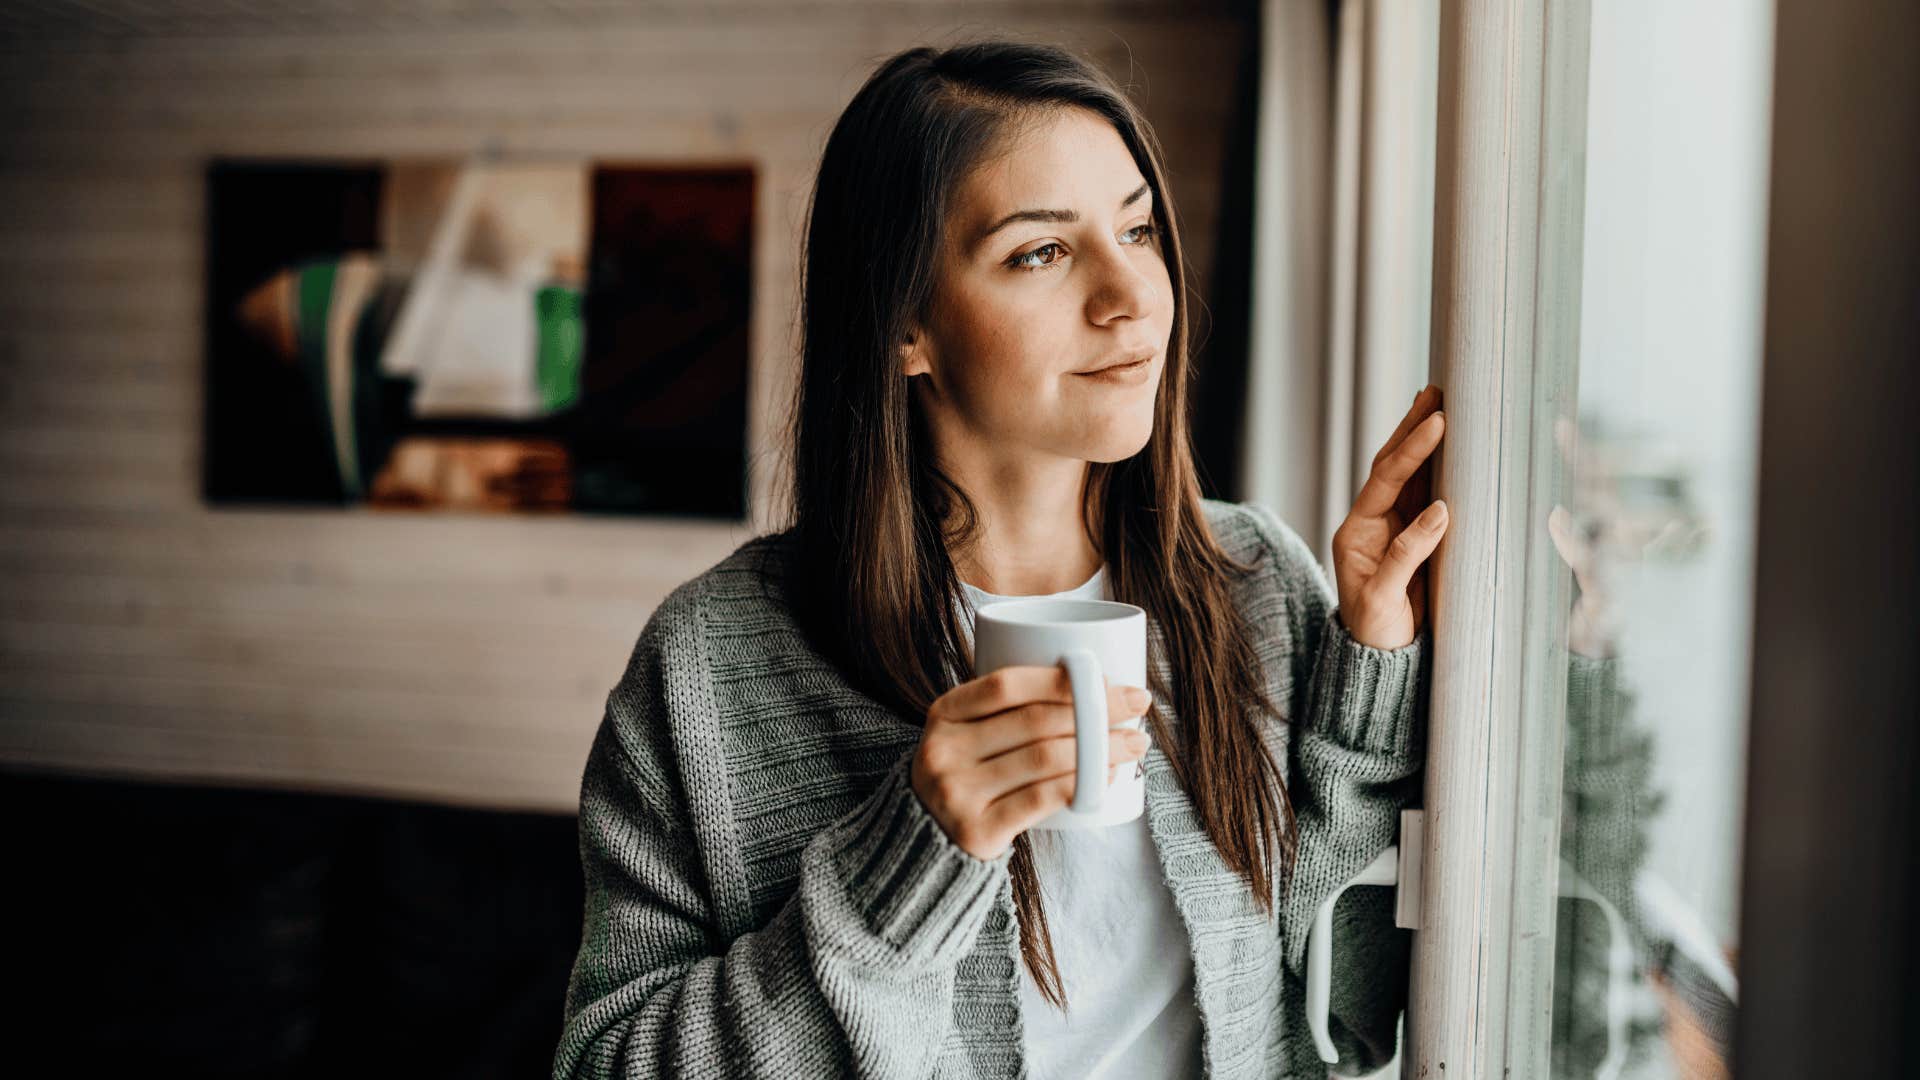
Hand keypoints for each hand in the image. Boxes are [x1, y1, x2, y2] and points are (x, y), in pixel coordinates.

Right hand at [911, 666, 1151, 859]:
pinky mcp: (977, 831)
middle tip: (1137, 706)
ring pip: (1045, 759)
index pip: (1007, 684)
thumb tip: (1094, 684)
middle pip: (1035, 721)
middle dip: (1097, 710)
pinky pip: (1042, 799)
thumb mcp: (966, 734)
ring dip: (1101, 749)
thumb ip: (1006, 709)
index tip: (1109, 679)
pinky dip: (1082, 785)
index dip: (1062, 679)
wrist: (927, 839)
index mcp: (944, 714)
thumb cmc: (967, 774)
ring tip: (1134, 743)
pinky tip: (1108, 777)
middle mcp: (944, 750)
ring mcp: (957, 793)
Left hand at [1331, 385, 1448, 649]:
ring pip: (1408, 474)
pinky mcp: (1411, 537)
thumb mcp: (1384, 598)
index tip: (1437, 424)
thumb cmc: (1376, 632)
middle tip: (1436, 392)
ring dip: (1423, 440)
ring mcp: (1391, 528)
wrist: (1379, 659)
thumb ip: (1407, 554)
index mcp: (1356, 533)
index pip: (1385, 480)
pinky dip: (1436, 467)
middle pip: (1391, 465)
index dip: (1411, 451)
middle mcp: (1371, 523)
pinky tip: (1449, 445)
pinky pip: (1423, 494)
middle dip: (1411, 428)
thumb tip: (1441, 511)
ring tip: (1440, 403)